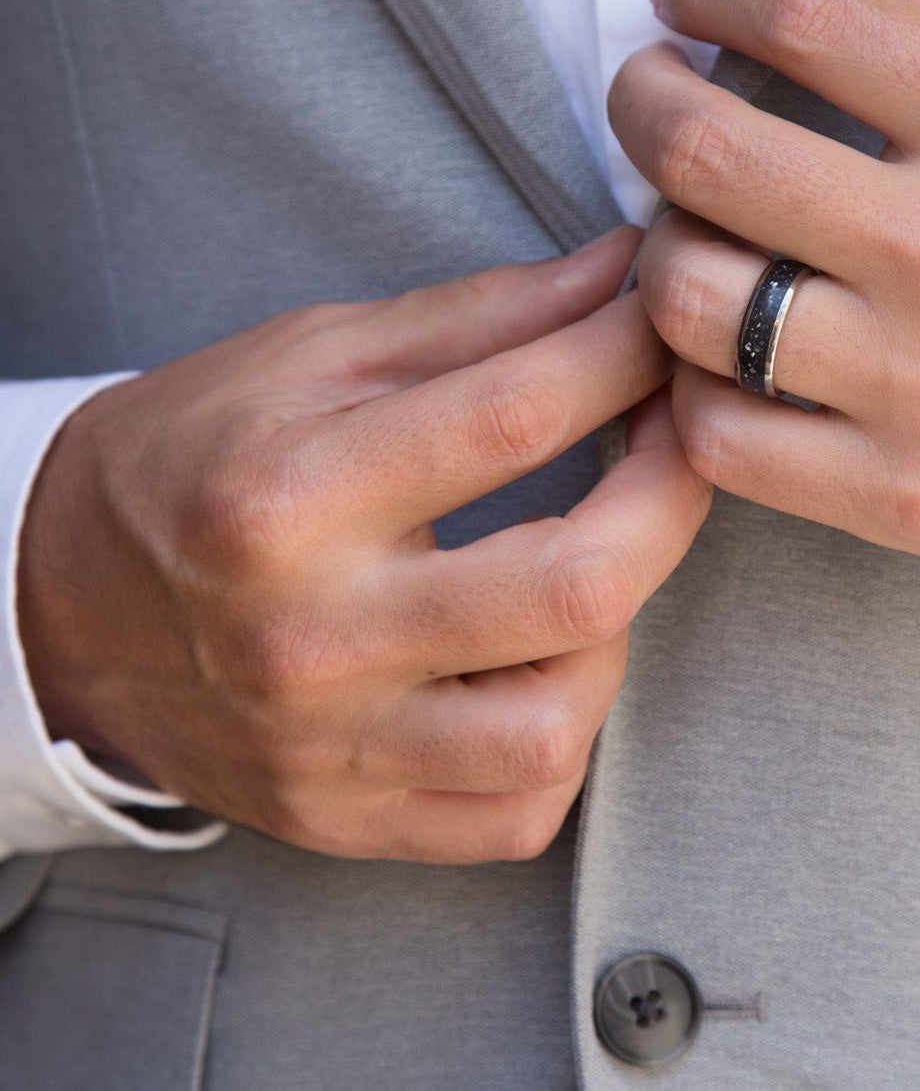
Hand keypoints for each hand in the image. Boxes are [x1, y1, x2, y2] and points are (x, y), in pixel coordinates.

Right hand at [19, 227, 710, 861]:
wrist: (65, 608)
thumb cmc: (191, 460)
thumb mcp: (311, 357)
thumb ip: (479, 318)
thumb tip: (616, 277)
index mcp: (289, 496)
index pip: (517, 416)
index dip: (627, 358)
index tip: (664, 331)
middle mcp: (314, 636)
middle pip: (575, 585)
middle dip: (672, 494)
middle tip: (678, 440)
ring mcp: (335, 747)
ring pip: (560, 721)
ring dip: (618, 625)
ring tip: (592, 562)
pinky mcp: (349, 818)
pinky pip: (518, 812)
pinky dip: (565, 733)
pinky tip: (543, 662)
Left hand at [611, 0, 919, 589]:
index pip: (805, 19)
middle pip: (709, 153)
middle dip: (642, 104)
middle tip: (646, 96)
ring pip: (689, 300)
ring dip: (656, 249)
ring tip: (685, 230)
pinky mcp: (905, 497)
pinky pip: (719, 434)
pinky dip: (687, 384)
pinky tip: (717, 350)